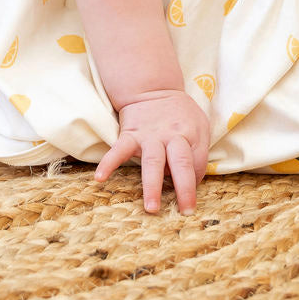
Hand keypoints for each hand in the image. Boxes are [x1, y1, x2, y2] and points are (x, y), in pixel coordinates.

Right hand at [95, 89, 209, 214]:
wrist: (152, 88)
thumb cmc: (179, 113)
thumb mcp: (198, 124)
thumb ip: (198, 150)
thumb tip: (192, 181)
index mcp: (192, 133)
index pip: (198, 163)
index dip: (195, 182)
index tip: (189, 200)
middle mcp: (172, 136)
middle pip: (181, 162)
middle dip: (184, 187)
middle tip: (185, 210)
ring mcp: (150, 136)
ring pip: (153, 161)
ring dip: (152, 185)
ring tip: (151, 208)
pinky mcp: (130, 134)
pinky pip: (118, 150)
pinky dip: (108, 163)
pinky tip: (100, 178)